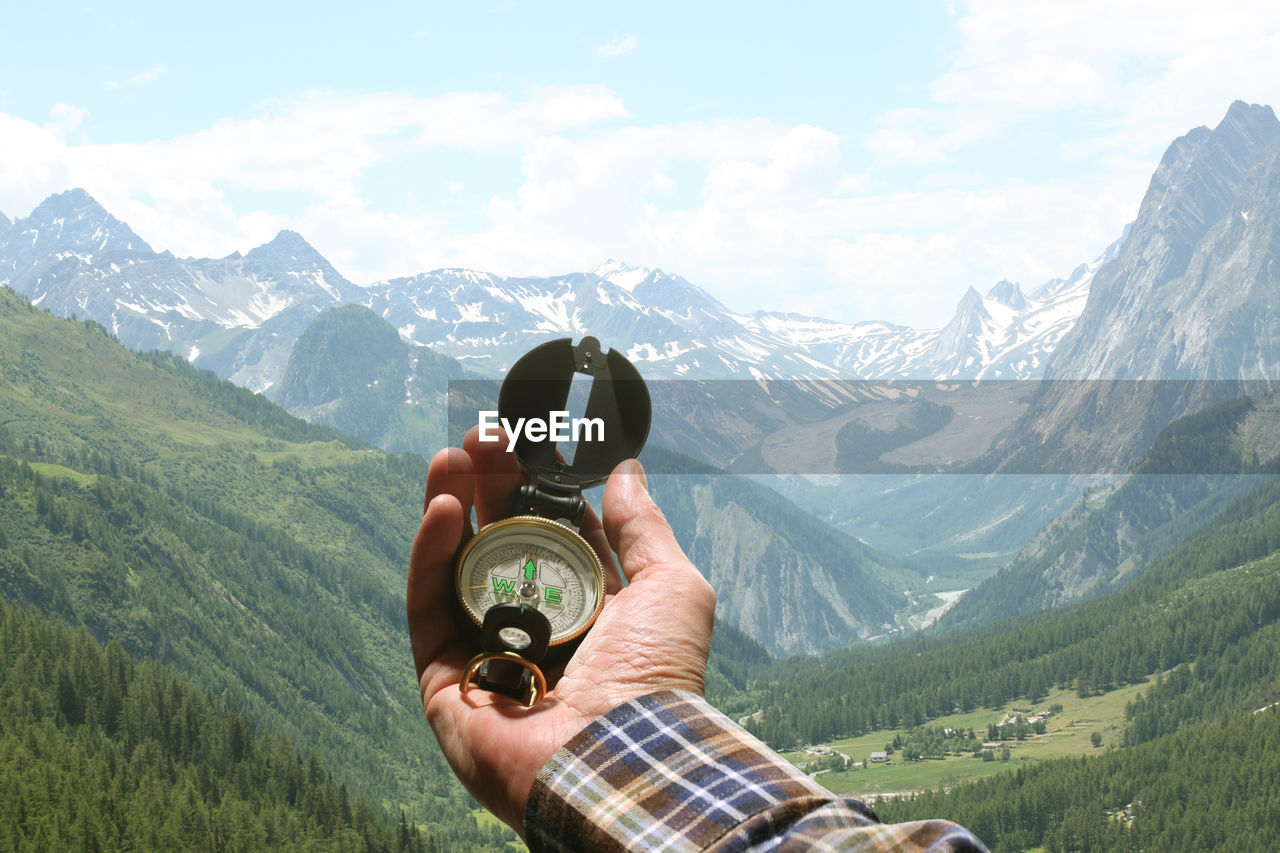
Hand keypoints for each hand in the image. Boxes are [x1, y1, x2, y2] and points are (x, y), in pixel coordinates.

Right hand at [407, 427, 715, 833]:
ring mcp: (487, 656)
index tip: (529, 447)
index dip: (539, 491)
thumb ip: (642, 527)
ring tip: (451, 456)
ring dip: (450, 510)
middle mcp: (536, 633)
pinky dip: (428, 556)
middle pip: (499, 546)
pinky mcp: (445, 680)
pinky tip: (440, 508)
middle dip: (490, 490)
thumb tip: (627, 471)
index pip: (554, 539)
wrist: (619, 756)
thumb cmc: (656, 677)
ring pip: (456, 572)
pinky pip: (427, 609)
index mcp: (590, 614)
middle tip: (483, 439)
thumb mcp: (671, 586)